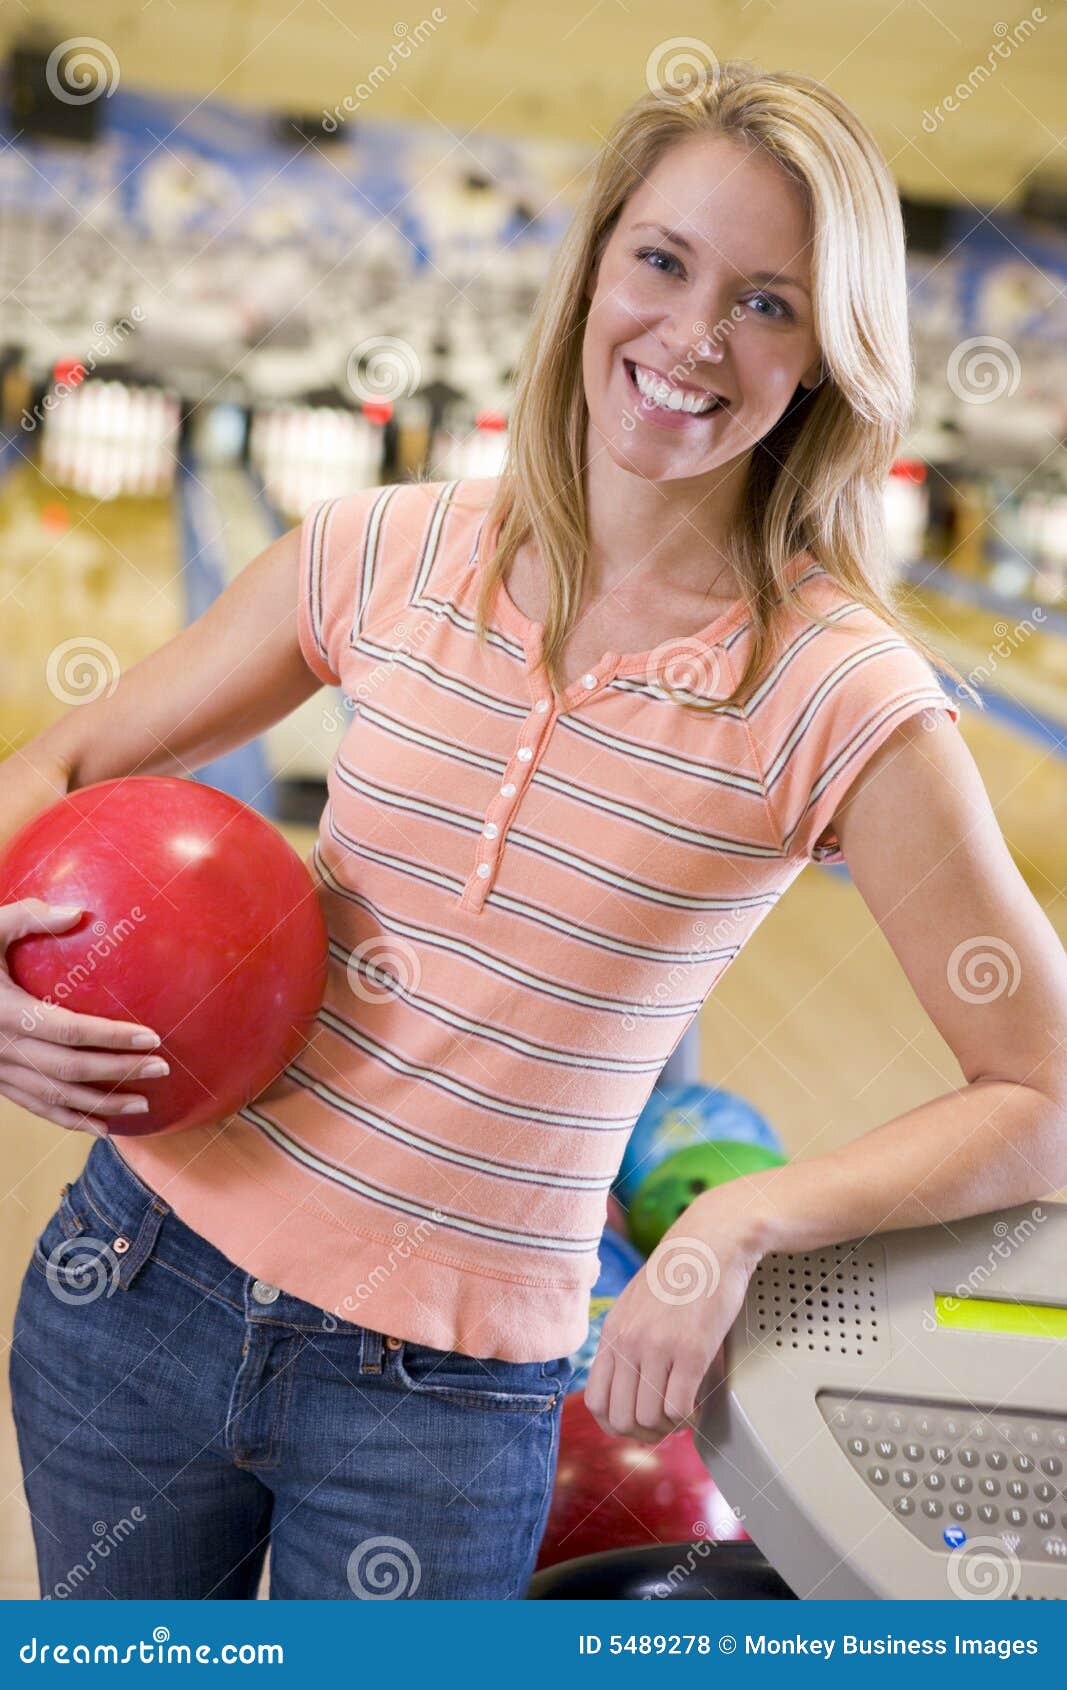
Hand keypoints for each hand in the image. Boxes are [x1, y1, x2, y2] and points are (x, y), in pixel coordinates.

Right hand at [0, 898, 166, 1133]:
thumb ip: (29, 917)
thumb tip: (80, 912)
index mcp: (6, 1011)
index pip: (70, 1030)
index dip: (112, 1037)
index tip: (151, 1037)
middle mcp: (2, 1048)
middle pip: (70, 1070)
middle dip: (118, 1072)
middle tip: (161, 1068)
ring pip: (55, 1097)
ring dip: (101, 1106)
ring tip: (143, 1105)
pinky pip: (35, 1107)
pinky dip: (70, 1120)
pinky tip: (103, 1128)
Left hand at [583, 1188, 764, 1443]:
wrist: (710, 1242)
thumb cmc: (678, 1273)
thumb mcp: (634, 1303)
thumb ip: (625, 1339)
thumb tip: (626, 1384)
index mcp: (612, 1332)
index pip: (596, 1403)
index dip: (616, 1423)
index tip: (638, 1420)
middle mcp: (629, 1342)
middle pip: (621, 1419)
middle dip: (644, 1431)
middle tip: (665, 1422)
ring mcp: (659, 1347)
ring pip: (650, 1418)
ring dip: (668, 1425)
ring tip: (683, 1412)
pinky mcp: (692, 1350)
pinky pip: (679, 1407)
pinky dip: (688, 1417)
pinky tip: (698, 1405)